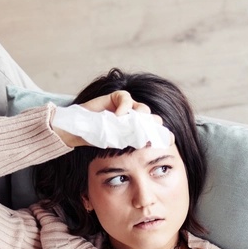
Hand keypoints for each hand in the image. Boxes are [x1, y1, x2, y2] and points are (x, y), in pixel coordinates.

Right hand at [53, 89, 172, 147]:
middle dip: (153, 125)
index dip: (163, 133)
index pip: (155, 130)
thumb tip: (151, 150)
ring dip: (140, 117)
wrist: (77, 132)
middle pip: (151, 118)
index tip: (170, 140)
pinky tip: (118, 116)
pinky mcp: (115, 98)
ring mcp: (126, 108)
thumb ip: (133, 143)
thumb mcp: (119, 144)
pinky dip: (125, 106)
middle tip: (152, 133)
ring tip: (132, 126)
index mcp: (137, 131)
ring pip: (142, 108)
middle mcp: (134, 118)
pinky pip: (126, 99)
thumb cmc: (97, 140)